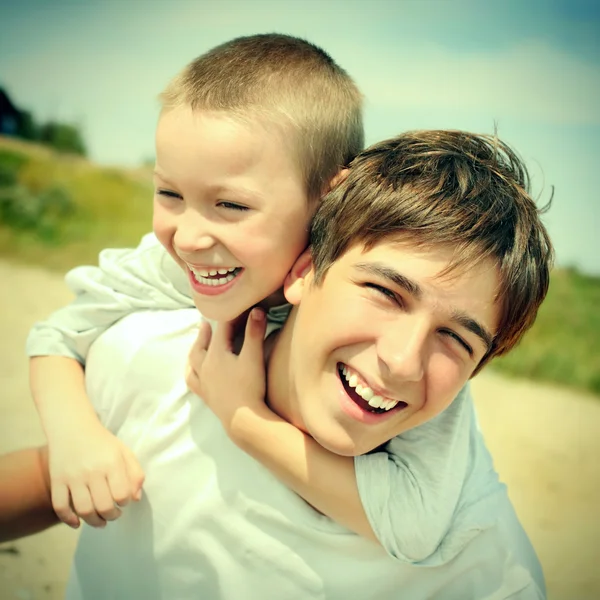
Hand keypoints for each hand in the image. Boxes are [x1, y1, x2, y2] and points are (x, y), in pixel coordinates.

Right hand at [48, 420, 144, 528]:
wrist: (72, 427)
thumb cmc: (102, 442)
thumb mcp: (124, 452)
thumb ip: (135, 473)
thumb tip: (135, 499)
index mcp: (111, 462)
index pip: (122, 494)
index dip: (125, 502)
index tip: (124, 500)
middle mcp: (92, 470)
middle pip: (103, 506)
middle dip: (112, 516)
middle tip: (114, 514)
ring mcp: (72, 476)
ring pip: (83, 510)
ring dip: (94, 521)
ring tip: (101, 521)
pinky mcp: (57, 480)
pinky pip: (60, 506)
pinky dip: (68, 519)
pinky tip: (77, 523)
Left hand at [186, 309, 267, 432]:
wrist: (242, 419)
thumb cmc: (250, 387)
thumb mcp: (253, 357)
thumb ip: (255, 332)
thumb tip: (256, 310)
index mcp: (216, 354)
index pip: (222, 330)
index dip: (230, 317)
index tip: (238, 310)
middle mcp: (205, 366)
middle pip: (202, 344)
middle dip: (206, 333)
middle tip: (206, 323)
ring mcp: (203, 382)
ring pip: (193, 361)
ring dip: (195, 349)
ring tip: (197, 344)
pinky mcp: (206, 395)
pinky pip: (192, 381)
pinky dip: (191, 372)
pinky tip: (193, 371)